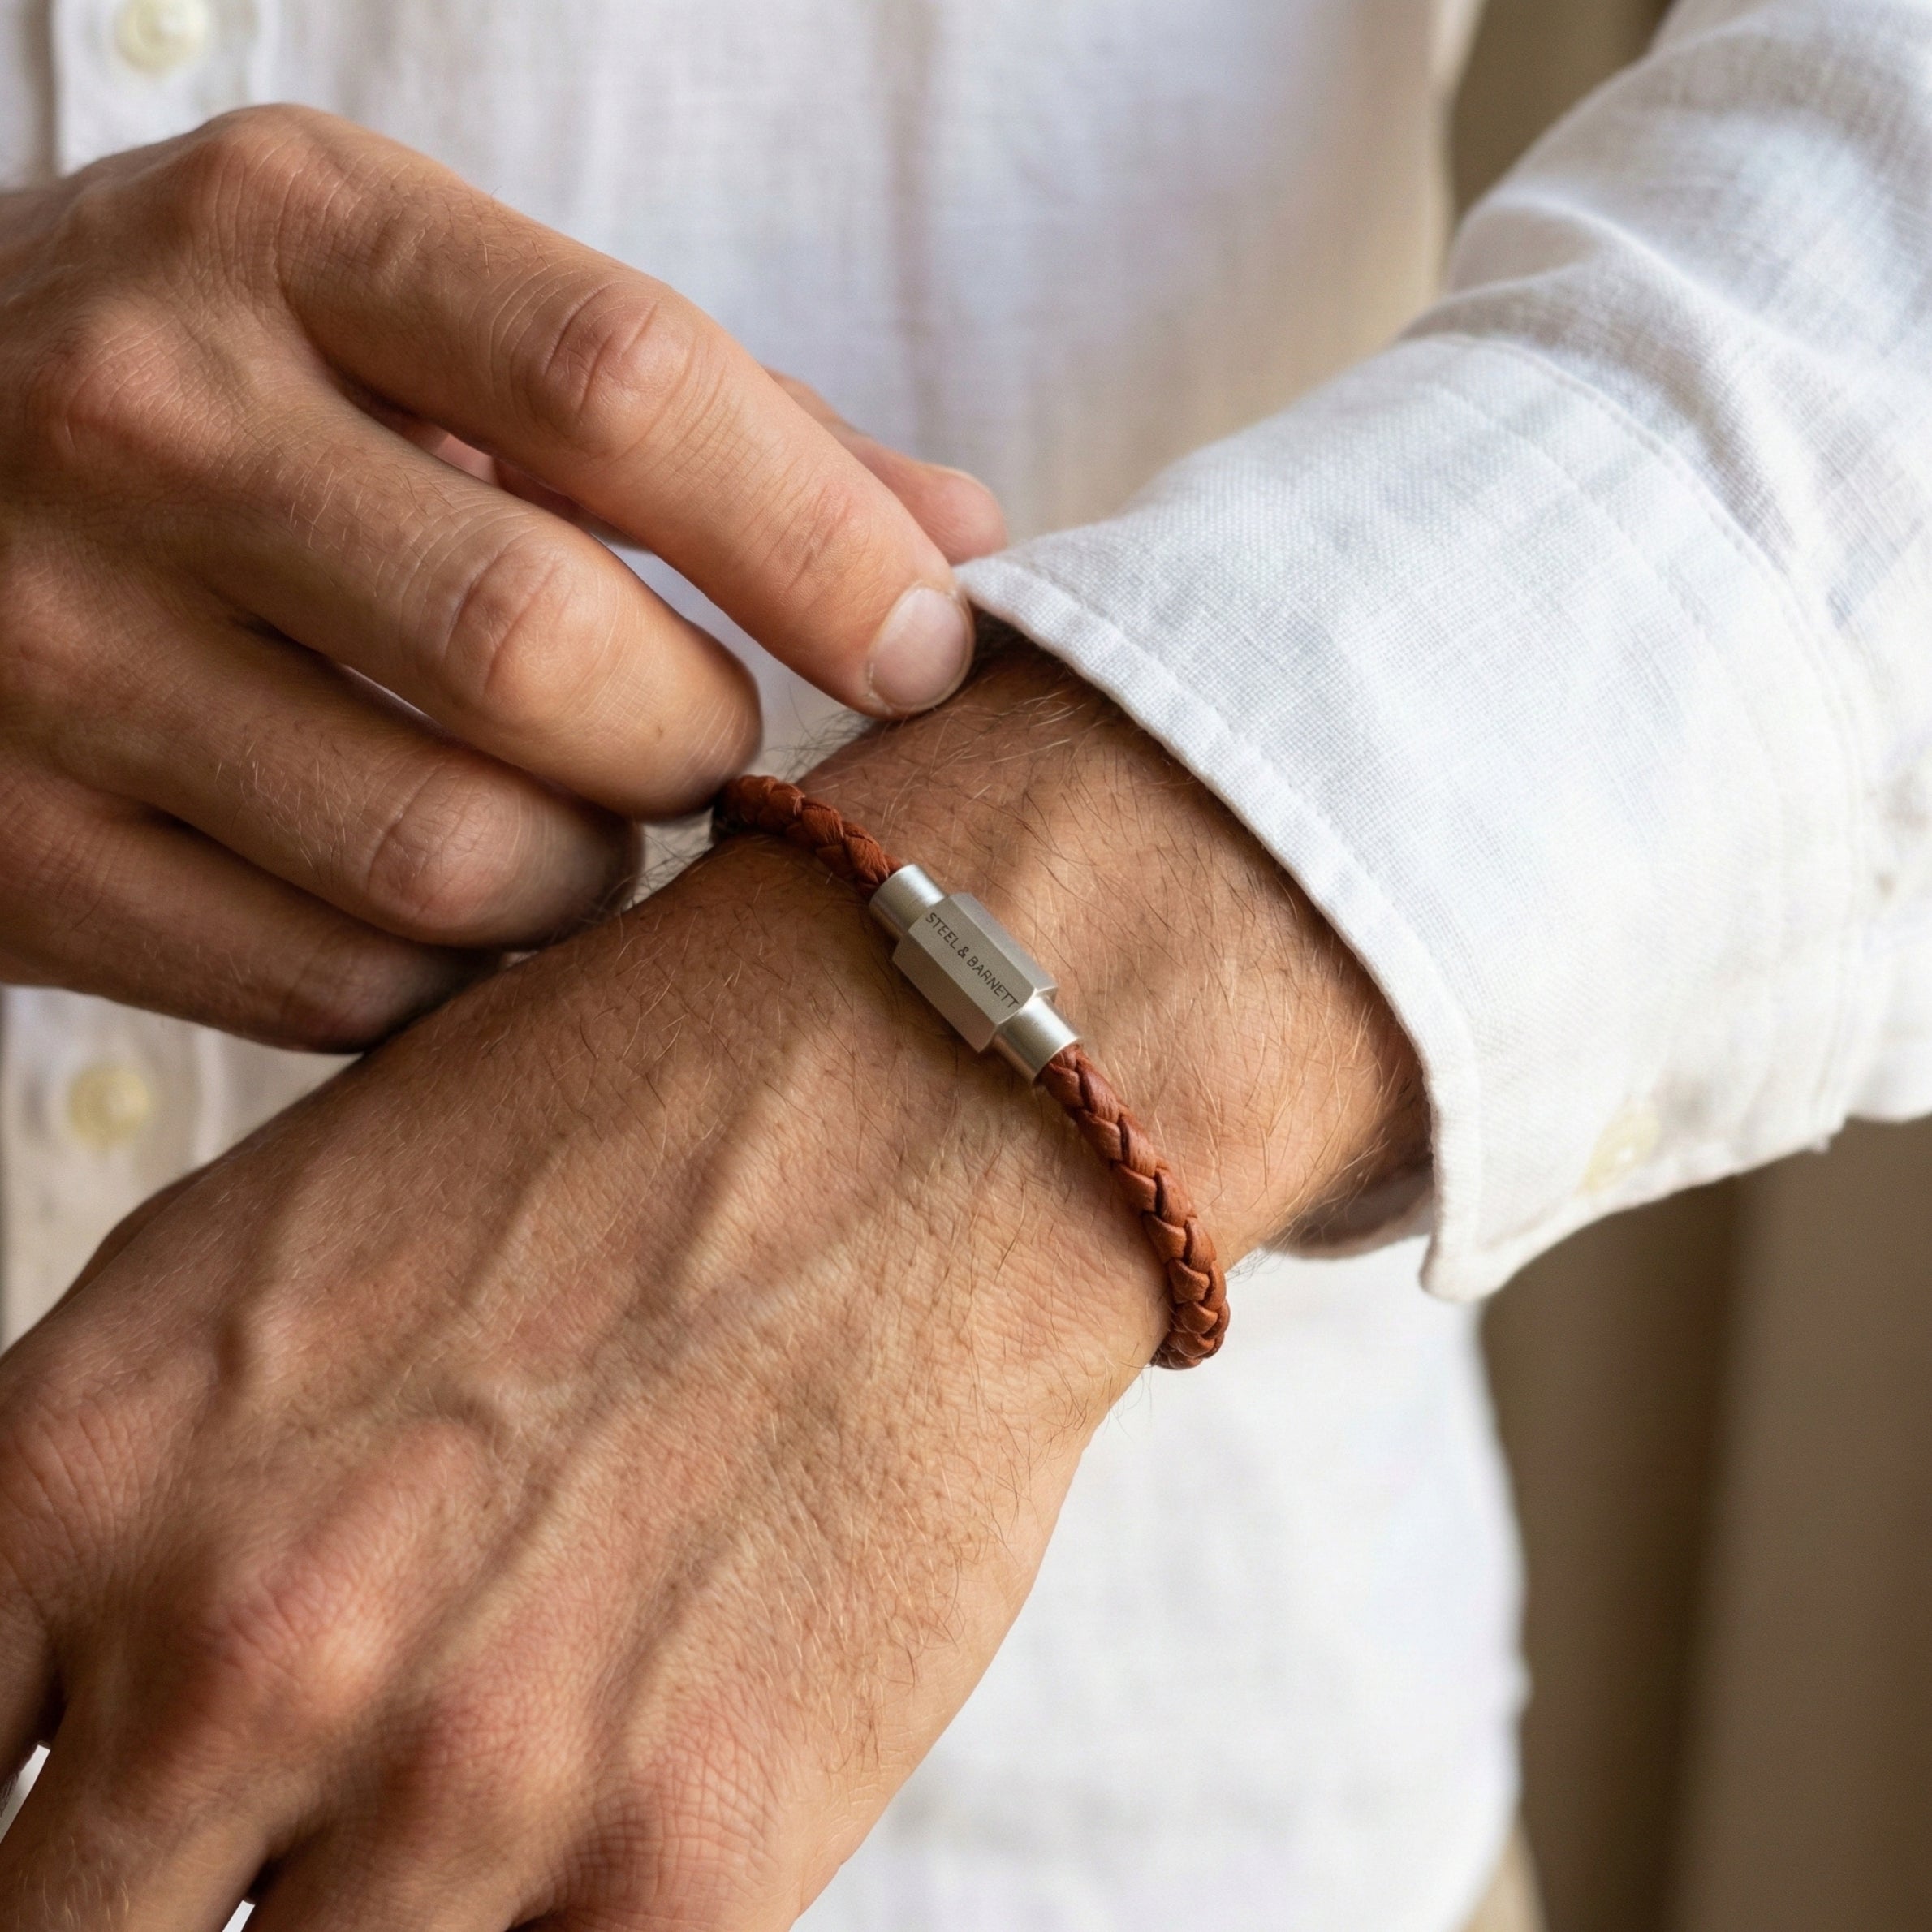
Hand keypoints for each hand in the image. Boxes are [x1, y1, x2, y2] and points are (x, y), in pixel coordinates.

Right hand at [0, 106, 1002, 1048]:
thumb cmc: (228, 390)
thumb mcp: (419, 313)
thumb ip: (694, 417)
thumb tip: (958, 539)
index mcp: (285, 233)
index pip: (624, 383)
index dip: (818, 545)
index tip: (922, 649)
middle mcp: (141, 415)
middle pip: (543, 649)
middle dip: (691, 740)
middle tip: (694, 741)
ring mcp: (45, 644)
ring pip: (450, 854)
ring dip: (582, 874)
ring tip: (567, 817)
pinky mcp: (7, 848)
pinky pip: (336, 982)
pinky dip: (449, 969)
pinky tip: (440, 893)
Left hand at [0, 643, 1420, 1928]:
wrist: (915, 1094)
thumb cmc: (608, 1130)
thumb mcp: (267, 1259)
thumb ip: (108, 1520)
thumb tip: (67, 1720)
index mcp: (85, 1481)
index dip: (6, 1827)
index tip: (85, 1832)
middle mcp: (238, 1655)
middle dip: (150, 1895)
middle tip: (267, 1829)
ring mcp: (466, 1784)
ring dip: (360, 1911)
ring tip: (461, 1770)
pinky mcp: (688, 1868)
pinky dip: (529, 1930)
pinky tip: (589, 1799)